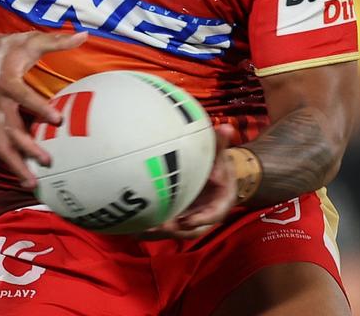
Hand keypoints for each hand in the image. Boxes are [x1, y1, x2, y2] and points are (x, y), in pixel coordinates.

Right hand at [0, 30, 87, 188]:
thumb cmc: (8, 48)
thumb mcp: (31, 40)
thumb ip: (56, 41)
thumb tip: (84, 35)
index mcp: (6, 81)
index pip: (21, 96)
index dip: (37, 107)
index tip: (57, 119)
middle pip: (9, 129)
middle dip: (27, 146)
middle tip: (48, 160)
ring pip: (1, 145)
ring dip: (15, 165)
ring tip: (32, 183)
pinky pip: (1, 147)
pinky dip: (12, 164)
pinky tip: (26, 179)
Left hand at [141, 124, 236, 239]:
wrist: (218, 175)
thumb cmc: (219, 165)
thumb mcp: (221, 156)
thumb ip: (220, 145)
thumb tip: (225, 127)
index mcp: (221, 203)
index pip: (213, 215)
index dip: (200, 219)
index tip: (186, 221)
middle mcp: (206, 215)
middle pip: (191, 229)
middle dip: (174, 229)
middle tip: (157, 226)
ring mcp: (192, 219)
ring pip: (176, 230)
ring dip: (160, 232)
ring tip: (141, 231)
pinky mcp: (179, 219)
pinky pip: (166, 226)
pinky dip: (152, 229)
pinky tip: (134, 229)